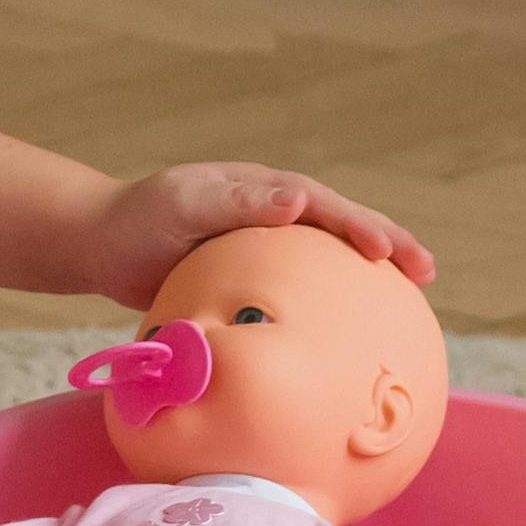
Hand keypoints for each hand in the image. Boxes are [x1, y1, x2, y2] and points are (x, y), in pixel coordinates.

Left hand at [83, 161, 436, 311]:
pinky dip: (331, 302)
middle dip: (387, 244)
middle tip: (426, 272)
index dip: (360, 226)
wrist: (99, 246)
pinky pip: (301, 287)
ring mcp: (265, 244)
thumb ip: (237, 201)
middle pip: (341, 226)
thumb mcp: (183, 204)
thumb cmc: (137, 222)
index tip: (387, 253)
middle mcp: (272, 211)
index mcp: (262, 189)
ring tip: (409, 302)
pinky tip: (344, 336)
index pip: (324, 205)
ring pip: (328, 257)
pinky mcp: (252, 275)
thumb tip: (298, 200)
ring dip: (369, 274)